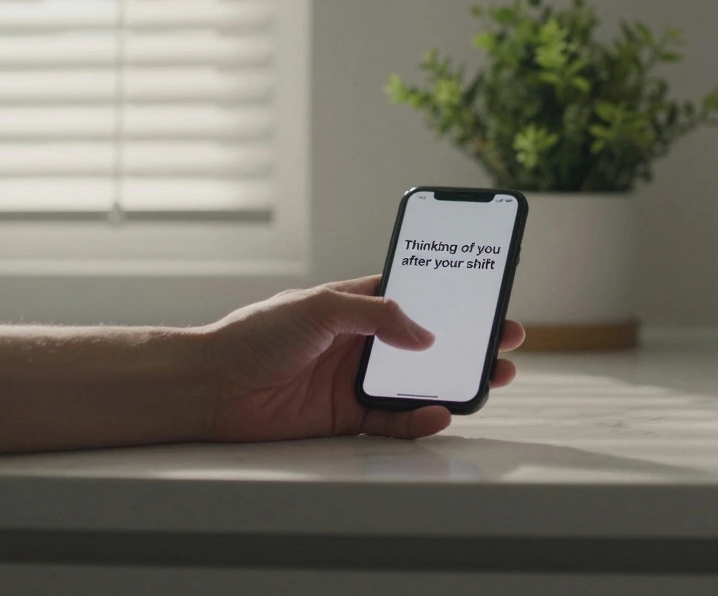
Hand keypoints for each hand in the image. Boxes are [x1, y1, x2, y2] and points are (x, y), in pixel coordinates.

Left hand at [201, 275, 522, 442]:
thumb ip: (378, 315)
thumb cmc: (255, 334)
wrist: (212, 386)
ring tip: (491, 379)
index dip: (453, 299)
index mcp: (357, 304)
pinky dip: (420, 420)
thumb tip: (425, 337)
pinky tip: (440, 414)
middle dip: (469, 342)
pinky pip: (394, 421)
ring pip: (419, 383)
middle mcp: (362, 342)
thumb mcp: (320, 306)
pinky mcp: (346, 417)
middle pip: (429, 342)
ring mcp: (356, 381)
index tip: (488, 297)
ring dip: (455, 382)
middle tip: (506, 341)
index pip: (416, 296)